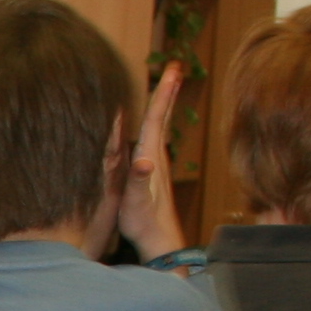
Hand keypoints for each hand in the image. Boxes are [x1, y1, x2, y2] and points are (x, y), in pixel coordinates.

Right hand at [116, 62, 191, 262]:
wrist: (160, 243)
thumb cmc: (144, 223)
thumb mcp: (135, 202)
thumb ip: (137, 180)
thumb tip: (142, 160)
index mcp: (150, 157)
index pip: (156, 118)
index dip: (163, 93)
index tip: (172, 69)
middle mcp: (156, 156)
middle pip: (161, 116)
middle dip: (167, 91)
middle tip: (174, 67)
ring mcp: (156, 164)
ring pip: (159, 127)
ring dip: (163, 104)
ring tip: (166, 86)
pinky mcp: (153, 172)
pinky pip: (153, 139)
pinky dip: (154, 123)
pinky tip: (151, 124)